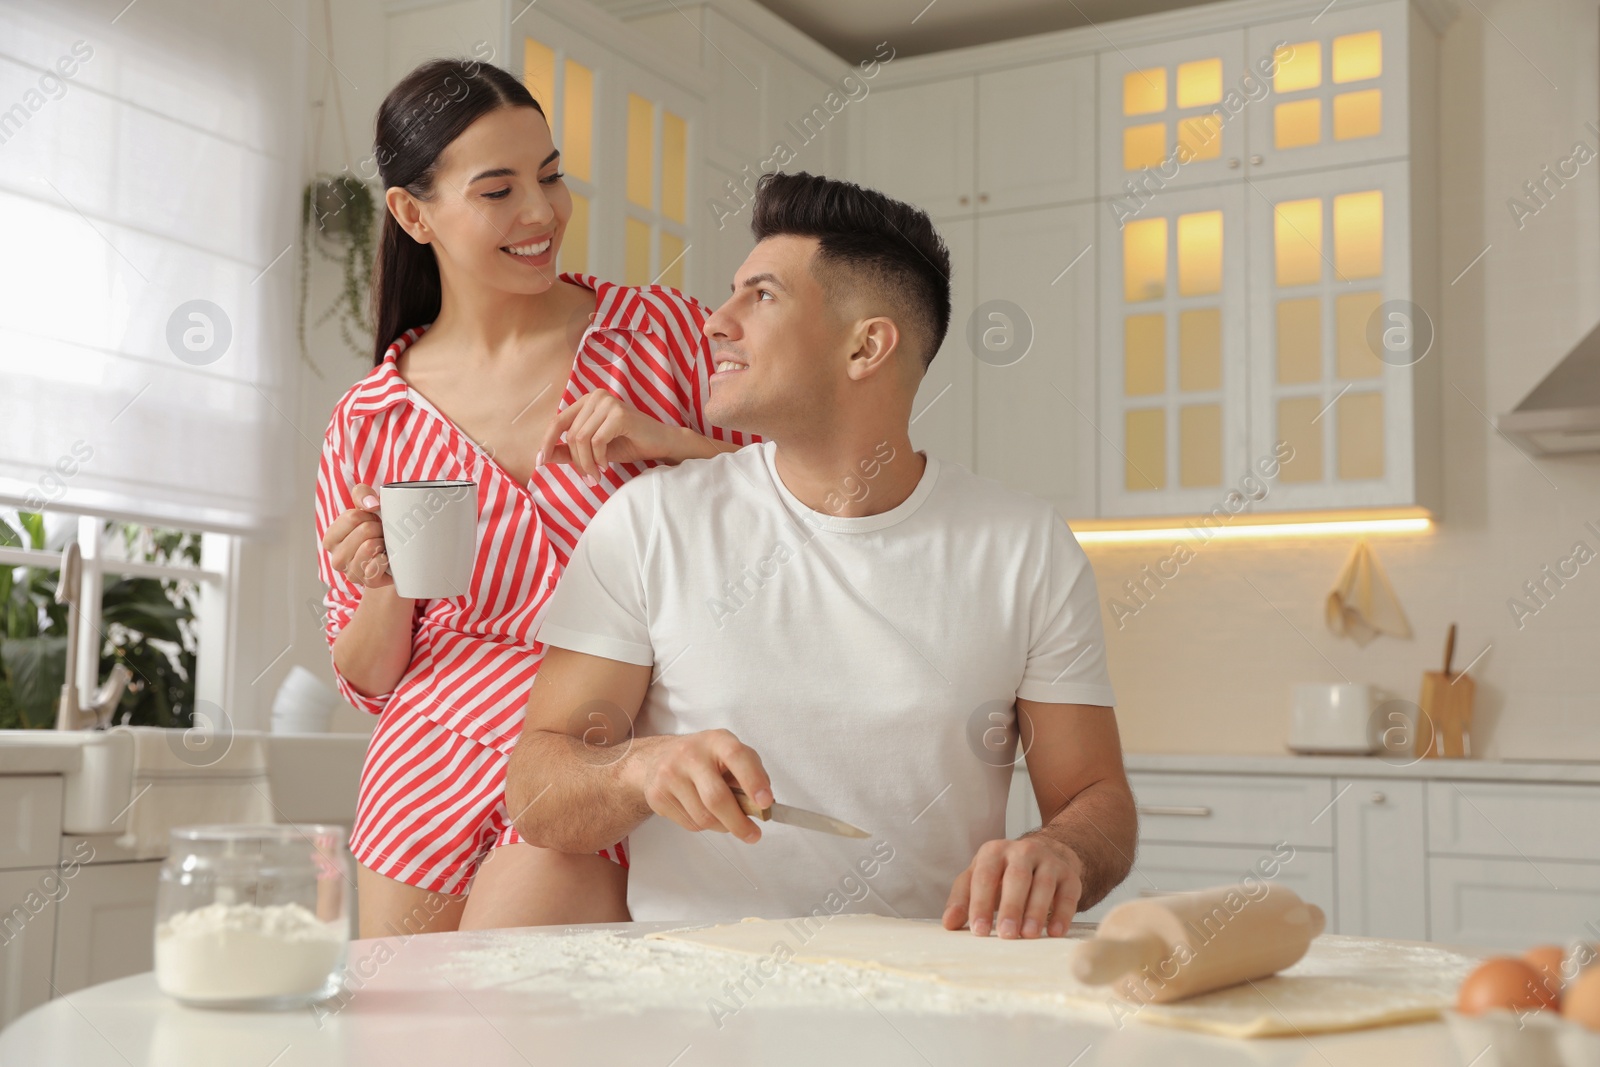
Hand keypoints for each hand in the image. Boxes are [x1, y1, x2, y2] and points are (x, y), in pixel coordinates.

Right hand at [320, 482, 392, 589]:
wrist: (396, 557)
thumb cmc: (378, 531)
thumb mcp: (368, 506)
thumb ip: (362, 494)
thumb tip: (371, 504)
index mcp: (331, 539)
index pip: (352, 517)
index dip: (369, 515)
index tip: (372, 521)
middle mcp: (337, 558)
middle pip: (364, 530)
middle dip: (379, 528)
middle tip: (381, 534)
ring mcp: (352, 573)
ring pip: (370, 546)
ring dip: (383, 542)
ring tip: (383, 546)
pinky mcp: (368, 582)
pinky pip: (376, 566)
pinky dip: (385, 558)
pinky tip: (386, 558)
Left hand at [537, 391, 683, 485]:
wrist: (660, 444)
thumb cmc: (628, 444)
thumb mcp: (593, 450)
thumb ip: (570, 451)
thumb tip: (544, 458)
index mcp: (587, 401)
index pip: (558, 422)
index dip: (547, 442)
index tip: (540, 462)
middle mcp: (596, 397)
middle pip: (571, 434)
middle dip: (576, 461)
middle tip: (588, 478)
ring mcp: (608, 403)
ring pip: (581, 438)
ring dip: (586, 463)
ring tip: (596, 476)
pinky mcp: (619, 414)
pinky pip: (596, 441)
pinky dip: (598, 458)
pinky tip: (606, 467)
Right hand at [624, 729, 773, 843]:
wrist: (658, 756)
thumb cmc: (704, 758)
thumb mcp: (730, 753)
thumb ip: (751, 773)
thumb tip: (765, 804)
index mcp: (716, 741)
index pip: (737, 757)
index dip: (753, 781)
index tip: (766, 803)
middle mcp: (690, 754)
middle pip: (716, 798)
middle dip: (738, 823)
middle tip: (753, 835)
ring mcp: (670, 774)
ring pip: (703, 817)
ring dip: (722, 826)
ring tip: (727, 820)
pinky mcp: (657, 795)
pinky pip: (689, 824)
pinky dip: (704, 826)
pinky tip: (703, 812)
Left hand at [943, 836, 1083, 939]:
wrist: (1045, 855)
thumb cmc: (1003, 874)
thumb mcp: (979, 878)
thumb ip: (962, 899)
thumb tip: (949, 925)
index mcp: (994, 852)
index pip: (984, 877)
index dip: (980, 904)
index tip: (979, 931)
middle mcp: (1022, 851)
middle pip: (1016, 878)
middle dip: (1011, 907)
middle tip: (1006, 934)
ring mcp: (1048, 861)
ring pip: (1043, 884)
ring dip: (1036, 911)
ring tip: (1029, 935)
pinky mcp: (1069, 875)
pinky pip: (1068, 894)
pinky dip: (1063, 913)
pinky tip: (1055, 932)